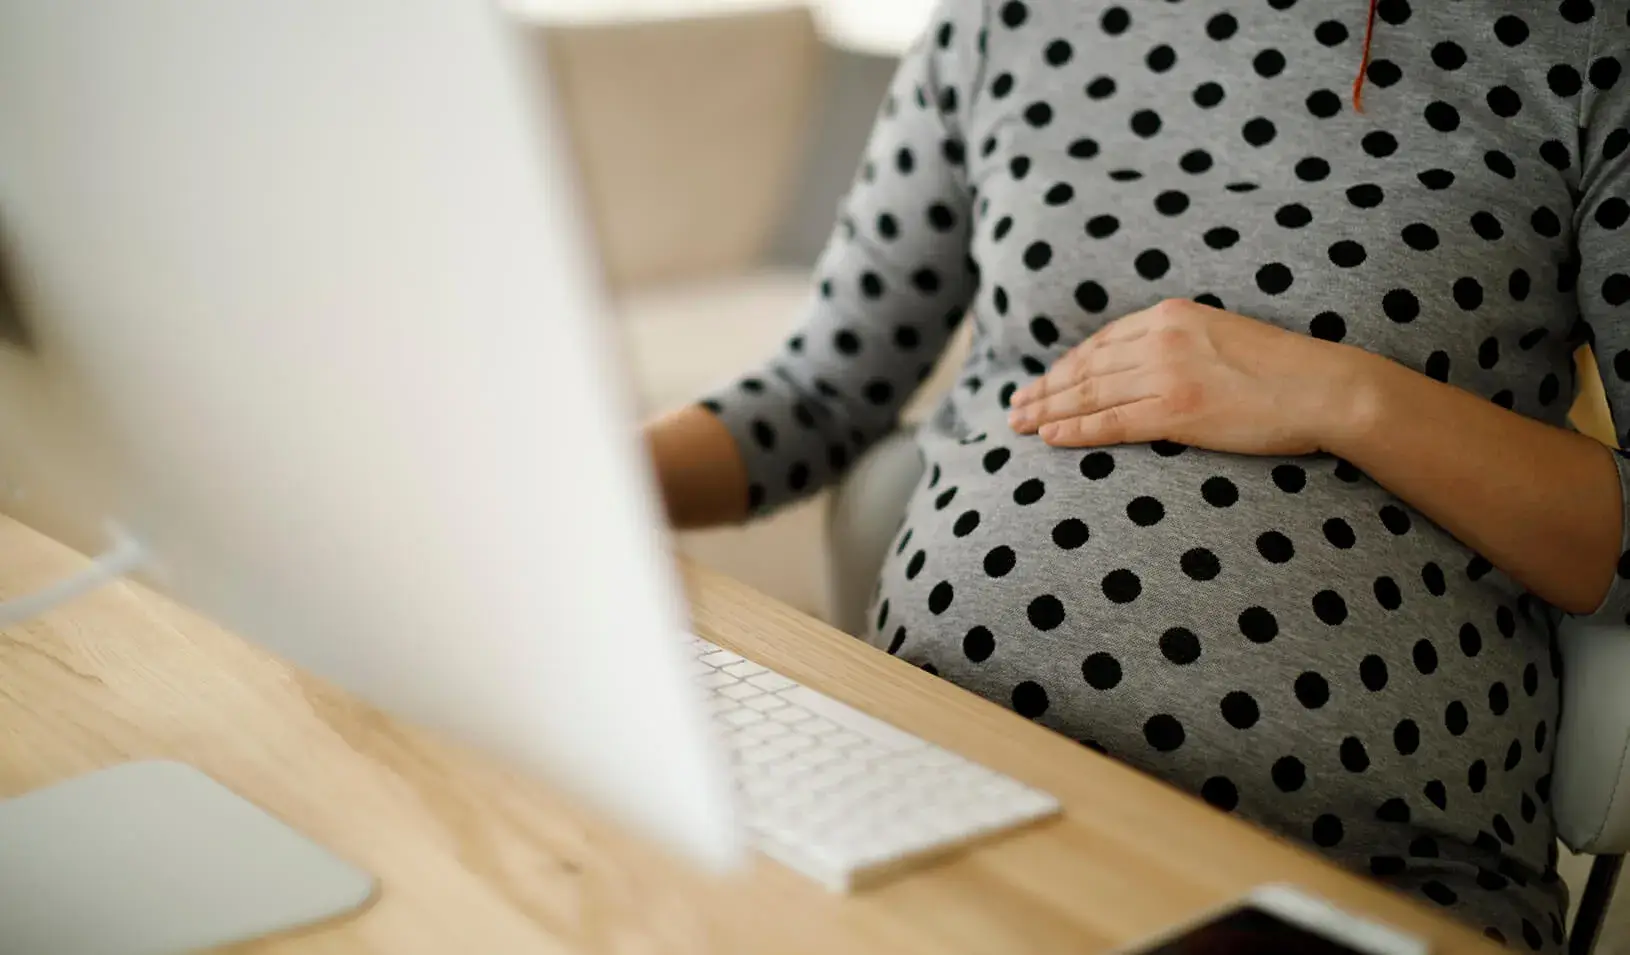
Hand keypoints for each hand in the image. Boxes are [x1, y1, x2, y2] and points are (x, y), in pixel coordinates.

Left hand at [1007, 299, 1372, 455]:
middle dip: (1045, 387)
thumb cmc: (1284, 369)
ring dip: (1048, 409)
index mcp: (1173, 314)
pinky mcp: (1176, 412)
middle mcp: (1162, 338)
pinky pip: (1111, 423)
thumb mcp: (1223, 336)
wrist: (1325, 386)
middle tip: (1014, 404)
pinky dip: (1075, 430)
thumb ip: (1181, 343)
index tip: (1045, 379)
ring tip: (1019, 423)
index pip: (1103, 341)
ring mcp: (1167, 375)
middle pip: (1087, 366)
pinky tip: (1050, 437)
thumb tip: (1149, 365)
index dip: (1067, 364)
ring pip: (1090, 394)